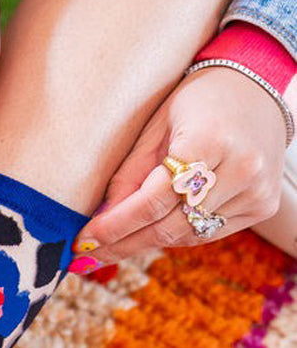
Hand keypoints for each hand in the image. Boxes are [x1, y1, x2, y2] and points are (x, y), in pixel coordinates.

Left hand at [72, 66, 287, 268]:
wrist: (255, 91)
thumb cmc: (194, 103)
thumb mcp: (153, 128)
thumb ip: (128, 176)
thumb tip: (100, 220)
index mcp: (210, 140)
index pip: (153, 200)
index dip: (115, 226)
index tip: (84, 242)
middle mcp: (242, 169)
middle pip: (170, 225)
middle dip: (123, 244)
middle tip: (87, 256)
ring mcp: (257, 191)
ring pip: (187, 235)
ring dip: (144, 243)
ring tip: (109, 249)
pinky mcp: (264, 206)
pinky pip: (207, 233)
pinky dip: (174, 235)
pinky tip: (146, 235)